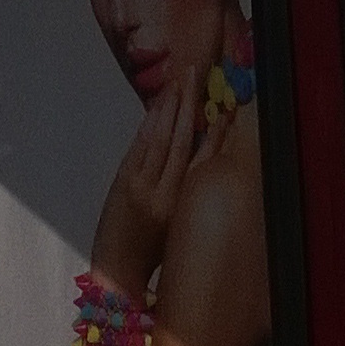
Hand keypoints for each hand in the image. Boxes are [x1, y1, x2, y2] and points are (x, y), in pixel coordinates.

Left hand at [88, 72, 209, 294]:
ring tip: (179, 81)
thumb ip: (194, 193)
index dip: (218, 131)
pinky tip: (157, 107)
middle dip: (190, 104)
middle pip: (182, 139)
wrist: (117, 271)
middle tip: (196, 74)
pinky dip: (150, 124)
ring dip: (169, 107)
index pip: (205, 159)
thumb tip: (206, 158)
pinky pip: (139, 146)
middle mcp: (164, 193)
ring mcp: (140, 185)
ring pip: (159, 138)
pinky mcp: (121, 182)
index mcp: (184, 206)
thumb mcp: (182, 226)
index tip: (227, 107)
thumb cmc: (155, 254)